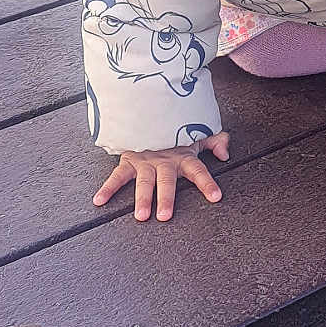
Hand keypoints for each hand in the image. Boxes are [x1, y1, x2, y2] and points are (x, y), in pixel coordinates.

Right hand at [92, 132, 229, 220]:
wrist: (150, 110)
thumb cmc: (176, 129)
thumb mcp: (198, 132)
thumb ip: (215, 141)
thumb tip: (225, 153)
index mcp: (183, 156)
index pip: (198, 170)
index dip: (207, 183)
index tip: (216, 196)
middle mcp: (164, 160)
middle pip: (166, 180)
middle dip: (166, 198)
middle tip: (165, 216)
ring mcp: (145, 161)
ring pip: (144, 181)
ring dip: (142, 198)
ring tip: (141, 215)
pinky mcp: (128, 160)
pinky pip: (117, 175)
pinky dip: (107, 188)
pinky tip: (100, 201)